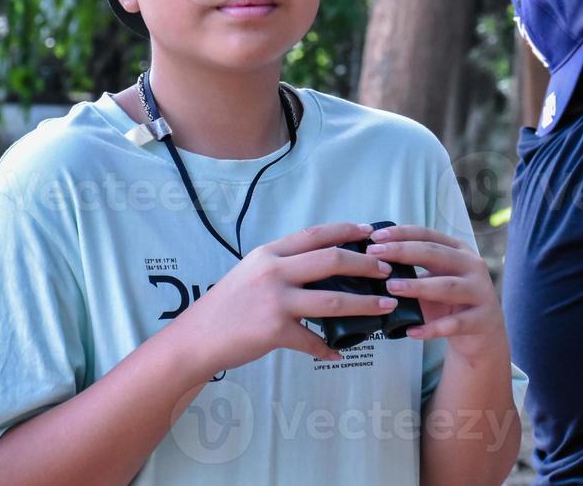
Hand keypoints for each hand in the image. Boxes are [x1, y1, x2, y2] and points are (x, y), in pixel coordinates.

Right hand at [174, 221, 397, 377]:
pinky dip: (328, 348)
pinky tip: (338, 352)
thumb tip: (321, 264)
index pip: (316, 234)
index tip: (371, 231)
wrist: (196, 338)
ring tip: (385, 305)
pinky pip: (313, 340)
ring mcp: (275, 301)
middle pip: (332, 260)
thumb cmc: (225, 306)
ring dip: (365, 304)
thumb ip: (282, 265)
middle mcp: (274, 271)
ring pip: (334, 299)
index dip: (347, 230)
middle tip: (387, 269)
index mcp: (269, 253)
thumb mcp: (251, 272)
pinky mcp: (275, 330)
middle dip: (366, 264)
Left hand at [366, 225, 507, 362]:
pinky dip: (433, 328)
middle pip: (436, 254)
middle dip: (403, 252)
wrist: (484, 333)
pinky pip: (455, 323)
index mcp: (458, 250)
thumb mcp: (433, 281)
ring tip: (392, 287)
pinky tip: (412, 332)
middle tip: (375, 255)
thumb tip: (371, 267)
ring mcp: (480, 291)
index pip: (428, 235)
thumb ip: (412, 273)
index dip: (401, 234)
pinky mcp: (483, 319)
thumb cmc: (451, 303)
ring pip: (447, 287)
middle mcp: (472, 265)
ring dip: (418, 286)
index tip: (375, 238)